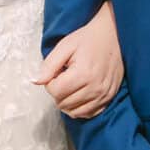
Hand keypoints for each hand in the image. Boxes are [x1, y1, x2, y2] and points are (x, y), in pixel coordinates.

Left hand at [33, 2, 123, 118]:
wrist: (114, 35)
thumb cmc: (88, 39)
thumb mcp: (65, 46)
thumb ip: (49, 65)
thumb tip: (35, 81)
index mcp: (83, 74)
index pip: (55, 91)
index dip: (50, 82)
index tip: (57, 71)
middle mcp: (95, 88)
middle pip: (63, 103)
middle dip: (58, 91)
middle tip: (64, 76)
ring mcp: (104, 95)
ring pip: (74, 112)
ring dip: (67, 101)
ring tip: (71, 84)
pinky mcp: (109, 98)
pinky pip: (88, 113)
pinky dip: (79, 107)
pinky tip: (79, 93)